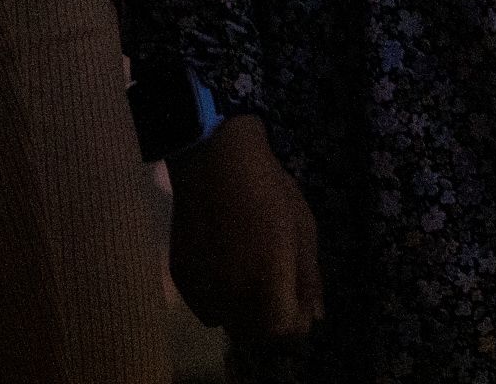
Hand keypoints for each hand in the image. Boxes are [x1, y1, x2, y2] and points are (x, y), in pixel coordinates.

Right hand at [167, 113, 323, 342]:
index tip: (299, 301)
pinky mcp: (182, 281)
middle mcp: (232, 293)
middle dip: (270, 319)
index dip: (295, 321)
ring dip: (243, 311)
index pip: (283, 331)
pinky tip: (226, 266)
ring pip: (228, 323)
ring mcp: (202, 289)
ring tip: (250, 273)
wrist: (215, 161)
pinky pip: (206, 306)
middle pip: (255, 333)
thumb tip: (314, 316)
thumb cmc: (270, 190)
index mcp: (268, 278)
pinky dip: (218, 298)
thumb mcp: (303, 229)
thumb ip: (309, 278)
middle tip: (276, 285)